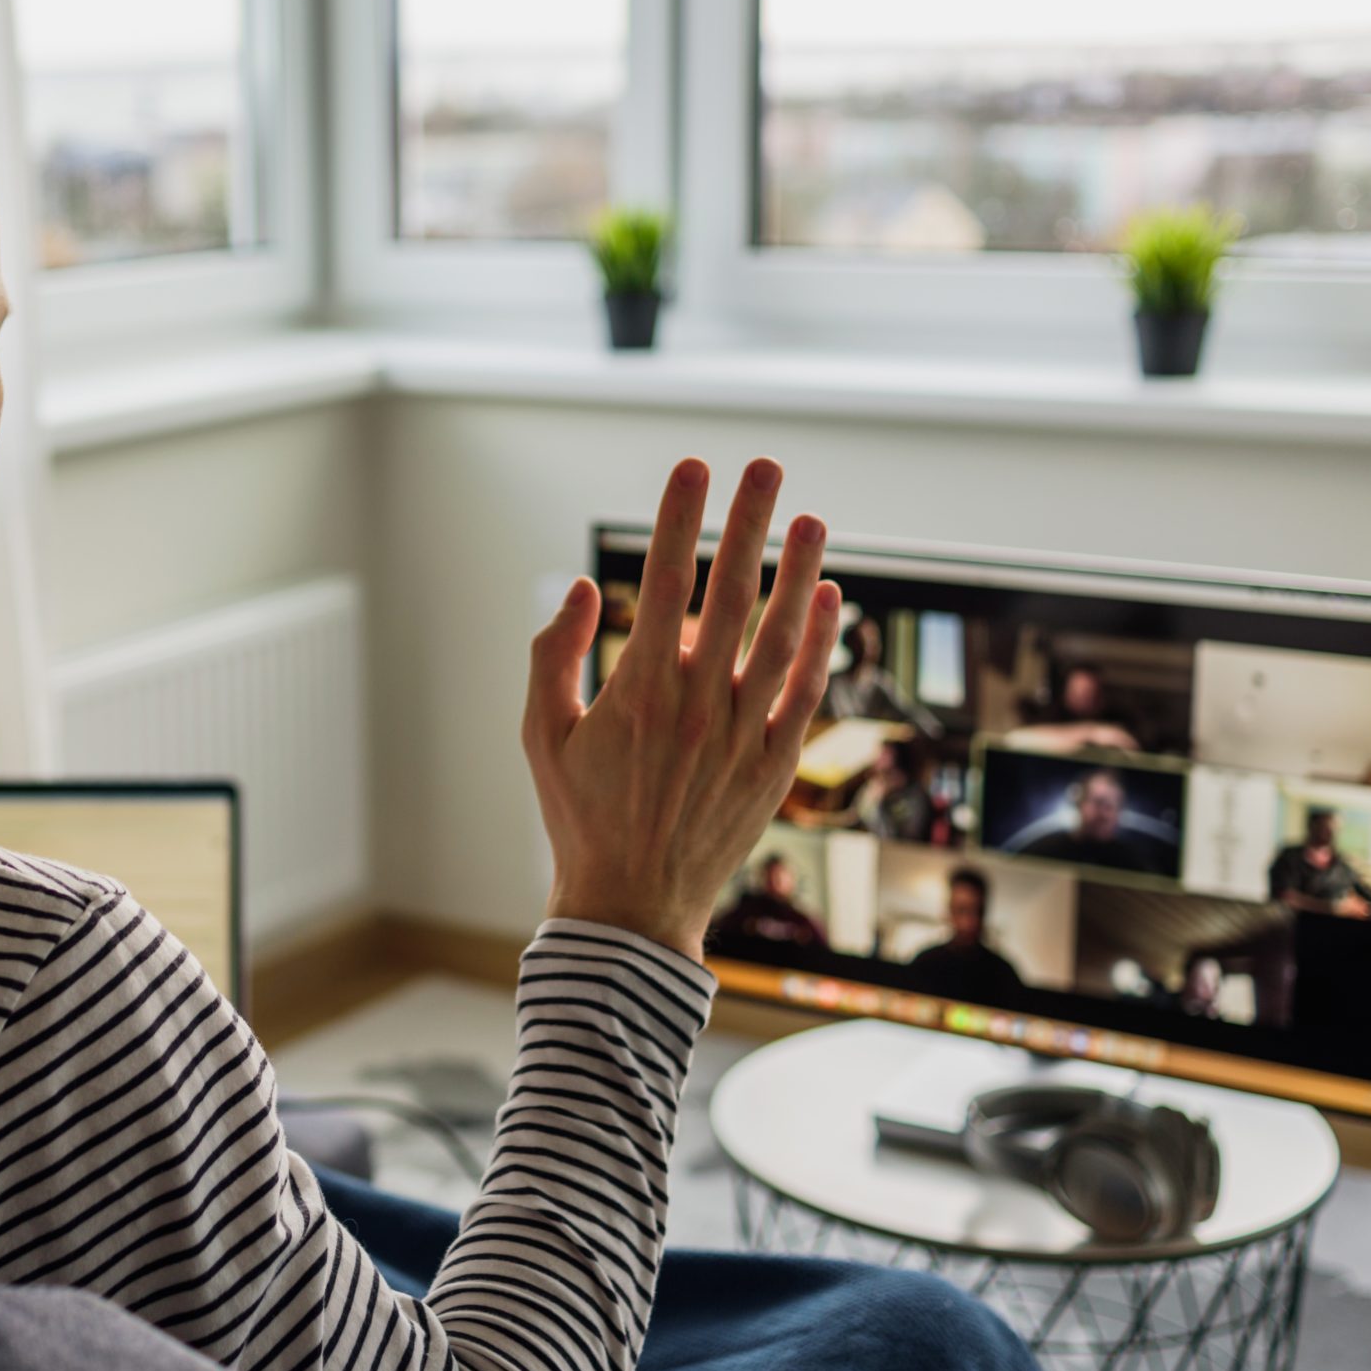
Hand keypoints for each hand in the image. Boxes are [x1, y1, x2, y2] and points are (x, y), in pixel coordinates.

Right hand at [523, 458, 841, 960]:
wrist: (632, 906)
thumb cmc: (578, 816)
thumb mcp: (540, 735)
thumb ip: (552, 656)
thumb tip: (585, 589)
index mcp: (639, 691)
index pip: (666, 581)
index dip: (681, 518)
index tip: (692, 467)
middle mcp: (700, 704)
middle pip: (731, 593)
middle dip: (748, 521)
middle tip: (764, 465)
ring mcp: (745, 734)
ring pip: (782, 636)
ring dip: (800, 571)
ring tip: (810, 518)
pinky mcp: (775, 764)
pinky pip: (808, 690)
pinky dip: (822, 642)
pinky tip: (830, 596)